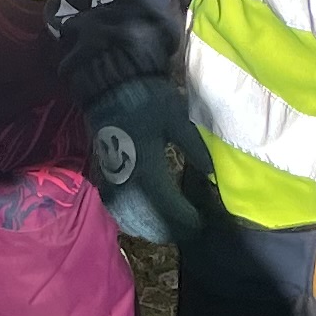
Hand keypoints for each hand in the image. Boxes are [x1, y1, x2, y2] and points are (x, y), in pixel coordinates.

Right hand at [83, 77, 204, 246]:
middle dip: (170, 229)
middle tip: (190, 229)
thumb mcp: (177, 120)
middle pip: (148, 221)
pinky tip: (145, 219)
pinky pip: (116, 210)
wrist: (111, 86)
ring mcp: (112, 182)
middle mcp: (126, 182)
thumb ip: (194, 149)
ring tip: (170, 228)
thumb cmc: (147, 100)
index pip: (169, 207)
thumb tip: (212, 174)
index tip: (202, 223)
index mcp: (147, 168)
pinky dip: (132, 220)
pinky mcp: (103, 178)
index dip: (186, 220)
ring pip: (130, 220)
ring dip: (150, 228)